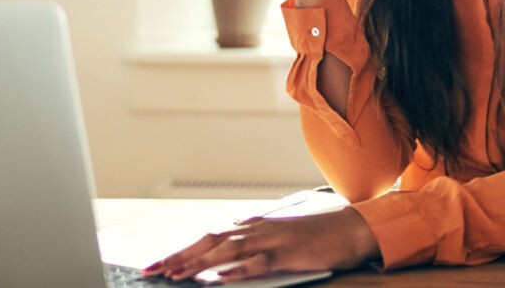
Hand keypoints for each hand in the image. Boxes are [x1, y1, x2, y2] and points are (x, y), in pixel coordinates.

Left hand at [143, 207, 379, 281]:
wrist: (353, 227)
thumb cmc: (319, 236)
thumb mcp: (280, 238)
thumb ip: (254, 243)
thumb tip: (228, 253)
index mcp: (254, 227)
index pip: (209, 237)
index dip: (182, 250)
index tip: (158, 264)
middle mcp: (258, 229)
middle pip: (210, 241)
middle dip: (178, 256)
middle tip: (151, 270)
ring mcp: (273, 240)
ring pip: (227, 251)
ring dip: (199, 263)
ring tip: (175, 274)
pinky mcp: (289, 254)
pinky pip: (258, 262)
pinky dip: (238, 270)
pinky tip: (220, 277)